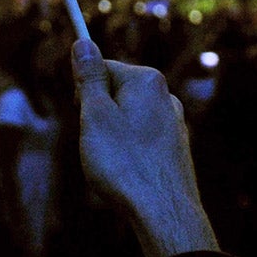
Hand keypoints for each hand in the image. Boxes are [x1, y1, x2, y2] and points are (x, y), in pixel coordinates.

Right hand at [73, 40, 217, 256]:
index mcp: (146, 81)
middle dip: (98, 116)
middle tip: (95, 142)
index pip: (103, 68)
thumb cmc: (124, 162)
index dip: (84, 90)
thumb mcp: (95, 115)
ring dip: (112, 138)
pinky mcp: (176, 151)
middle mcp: (166, 97)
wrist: (163, 212)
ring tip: (111, 165)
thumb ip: (90, 79)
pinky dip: (128, 155)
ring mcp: (174, 125)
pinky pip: (141, 143)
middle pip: (116, 94)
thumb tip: (83, 44)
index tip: (80, 113)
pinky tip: (127, 176)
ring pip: (128, 121)